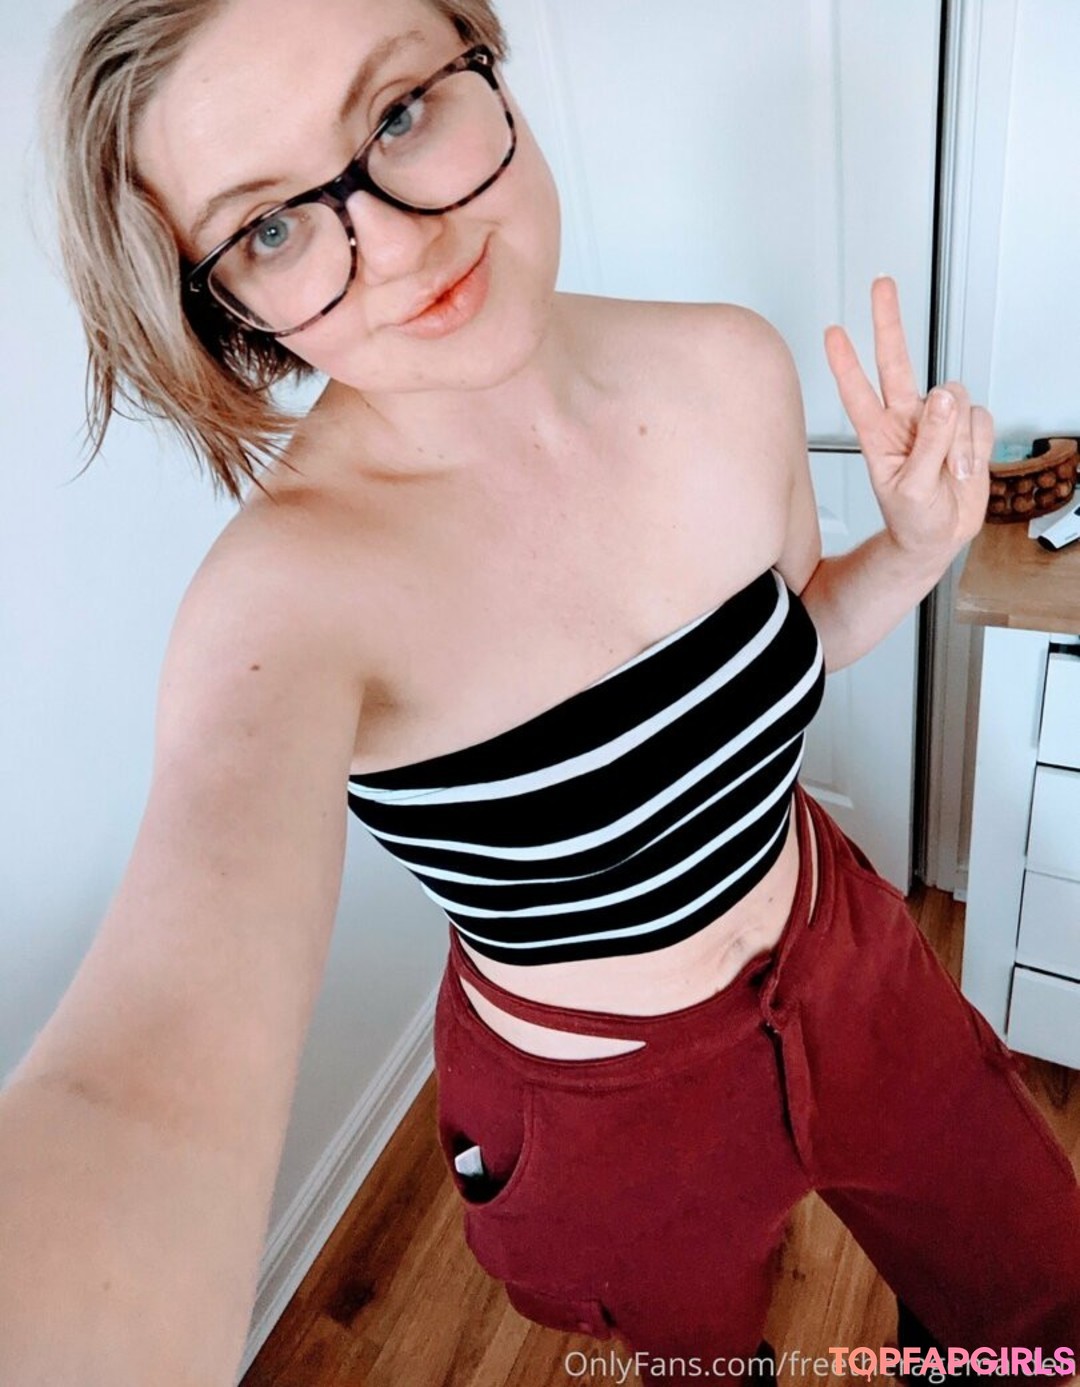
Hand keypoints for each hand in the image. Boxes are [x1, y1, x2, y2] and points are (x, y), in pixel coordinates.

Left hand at [825, 277, 992, 563]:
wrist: (937, 538)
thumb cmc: (912, 520)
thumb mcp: (912, 490)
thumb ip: (929, 443)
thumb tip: (942, 396)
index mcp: (878, 434)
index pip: (857, 391)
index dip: (846, 363)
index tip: (831, 333)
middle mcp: (905, 419)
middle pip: (896, 360)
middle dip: (889, 321)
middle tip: (881, 285)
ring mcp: (936, 421)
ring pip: (954, 399)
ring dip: (958, 438)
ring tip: (949, 472)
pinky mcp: (964, 427)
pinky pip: (979, 419)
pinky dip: (977, 446)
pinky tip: (964, 466)